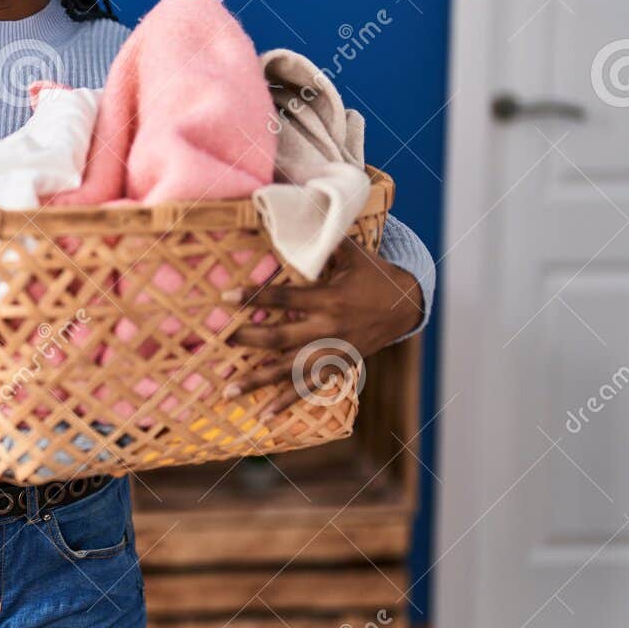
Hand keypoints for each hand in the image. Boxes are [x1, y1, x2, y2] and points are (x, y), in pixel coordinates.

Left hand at [220, 241, 423, 419]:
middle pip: (282, 339)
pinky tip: (263, 416)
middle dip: (250, 341)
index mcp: (329, 300)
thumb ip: (323, 240)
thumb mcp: (352, 253)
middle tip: (221, 341)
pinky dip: (285, 403)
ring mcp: (332, 353)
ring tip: (228, 391)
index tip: (225, 298)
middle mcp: (328, 330)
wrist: (406, 306)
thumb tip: (297, 211)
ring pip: (289, 371)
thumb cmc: (372, 274)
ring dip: (258, 382)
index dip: (254, 298)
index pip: (284, 300)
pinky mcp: (336, 366)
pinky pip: (308, 388)